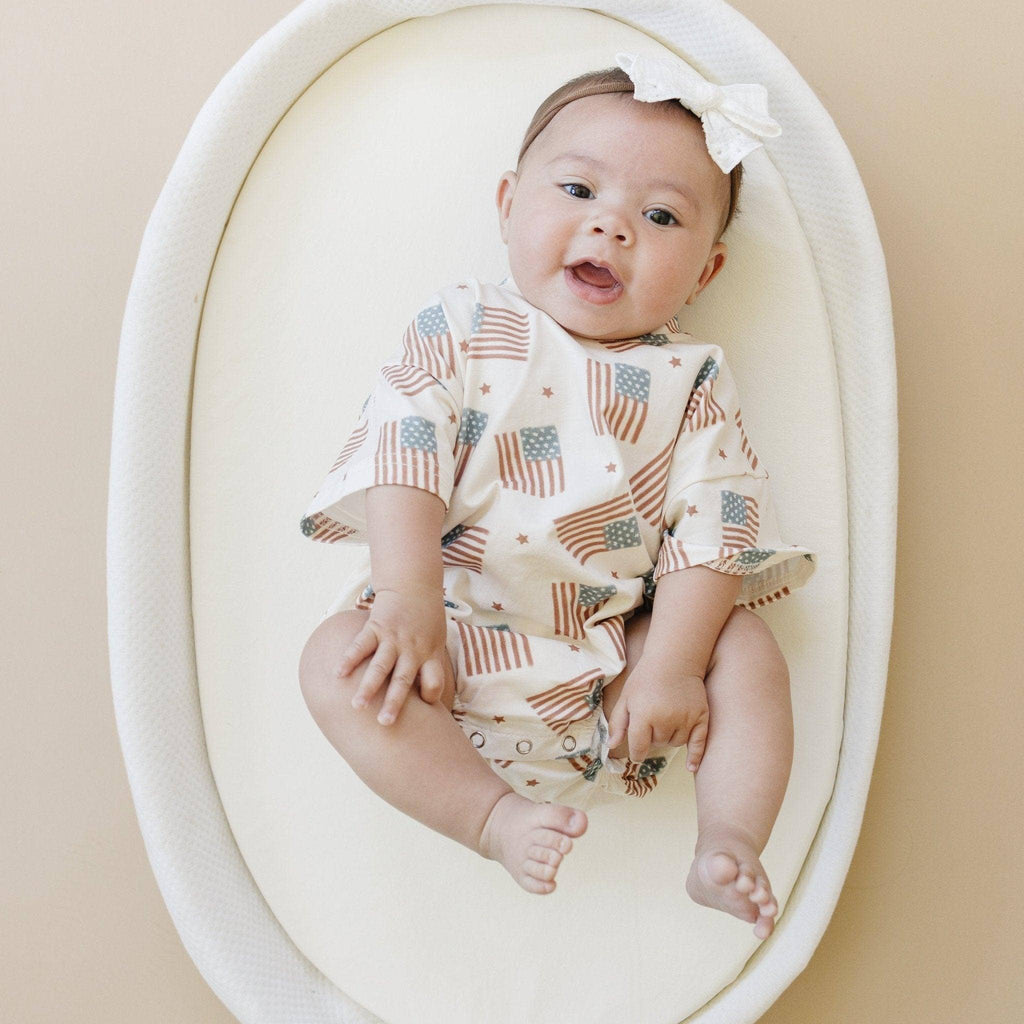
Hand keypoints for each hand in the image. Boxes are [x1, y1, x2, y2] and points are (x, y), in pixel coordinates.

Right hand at [335, 588, 452, 725]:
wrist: (413, 585)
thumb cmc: (427, 618)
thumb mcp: (437, 640)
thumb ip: (429, 665)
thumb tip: (425, 696)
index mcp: (429, 653)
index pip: (435, 681)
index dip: (431, 695)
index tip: (426, 707)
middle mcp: (411, 648)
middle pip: (404, 679)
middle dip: (393, 702)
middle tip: (384, 723)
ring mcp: (393, 638)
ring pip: (379, 665)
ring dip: (367, 686)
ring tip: (357, 706)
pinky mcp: (375, 627)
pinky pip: (361, 645)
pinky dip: (349, 659)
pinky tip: (338, 674)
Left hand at [606, 657, 709, 771]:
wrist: (674, 659)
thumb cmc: (646, 678)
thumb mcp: (626, 697)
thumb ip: (618, 723)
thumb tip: (610, 746)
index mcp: (643, 715)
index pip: (639, 747)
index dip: (636, 753)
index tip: (636, 754)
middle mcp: (665, 719)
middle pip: (658, 744)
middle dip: (653, 737)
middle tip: (654, 717)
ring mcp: (685, 718)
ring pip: (675, 743)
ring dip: (670, 737)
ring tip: (667, 716)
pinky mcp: (701, 716)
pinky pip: (699, 743)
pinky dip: (695, 755)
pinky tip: (691, 766)